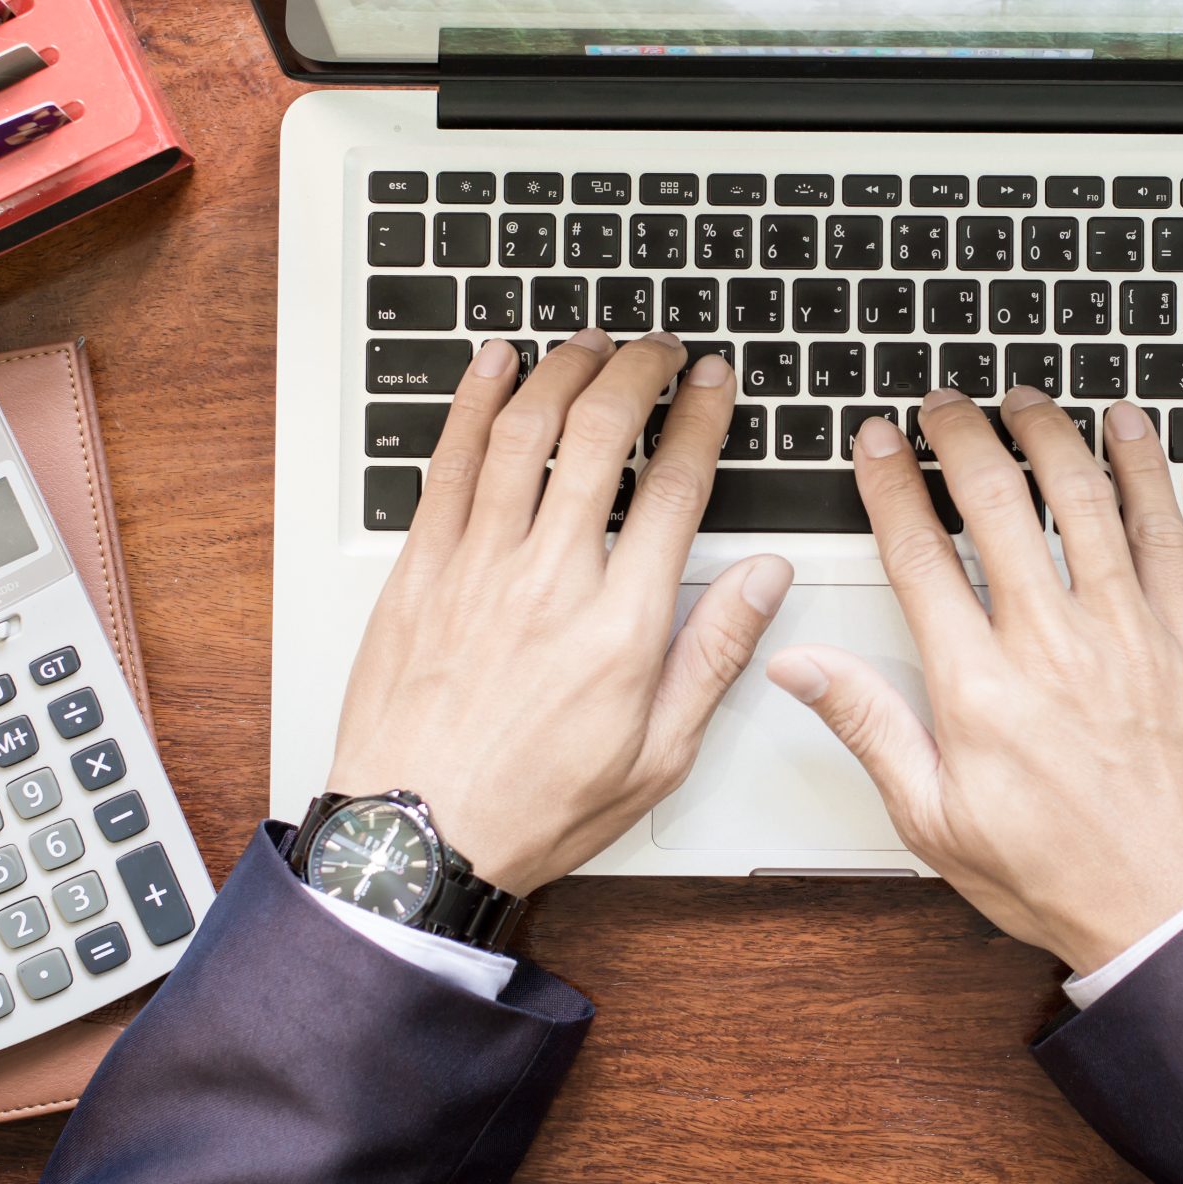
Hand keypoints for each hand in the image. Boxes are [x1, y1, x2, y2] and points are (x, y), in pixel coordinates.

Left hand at [328, 330, 791, 894]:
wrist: (417, 839)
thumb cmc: (532, 807)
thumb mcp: (657, 755)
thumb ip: (715, 655)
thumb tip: (765, 580)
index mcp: (620, 626)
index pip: (674, 487)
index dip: (700, 418)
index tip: (712, 383)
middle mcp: (549, 579)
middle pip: (600, 435)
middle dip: (637, 372)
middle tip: (657, 349)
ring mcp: (477, 566)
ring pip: (524, 431)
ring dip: (562, 371)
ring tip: (589, 345)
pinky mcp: (420, 569)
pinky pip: (449, 462)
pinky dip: (476, 402)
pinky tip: (494, 367)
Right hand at [767, 389, 1182, 975]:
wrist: (1180, 909)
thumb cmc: (1060, 875)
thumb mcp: (934, 820)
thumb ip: (868, 726)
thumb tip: (799, 665)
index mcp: (979, 689)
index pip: (920, 554)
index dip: (889, 484)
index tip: (876, 444)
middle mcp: (1052, 646)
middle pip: (996, 503)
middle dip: (958, 437)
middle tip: (940, 406)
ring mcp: (1126, 633)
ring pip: (1080, 498)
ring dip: (1044, 433)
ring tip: (1019, 399)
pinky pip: (1164, 529)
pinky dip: (1142, 467)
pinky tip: (1124, 425)